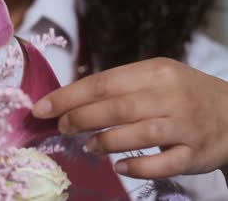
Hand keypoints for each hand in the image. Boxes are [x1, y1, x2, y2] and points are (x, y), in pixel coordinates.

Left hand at [31, 58, 227, 178]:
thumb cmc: (182, 93)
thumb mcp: (154, 77)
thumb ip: (118, 85)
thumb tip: (69, 98)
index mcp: (155, 71)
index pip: (103, 82)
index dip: (68, 96)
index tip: (41, 108)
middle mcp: (171, 95)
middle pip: (117, 107)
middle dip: (80, 118)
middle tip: (62, 127)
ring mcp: (186, 125)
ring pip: (139, 134)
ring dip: (105, 141)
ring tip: (88, 146)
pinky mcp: (197, 153)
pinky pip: (163, 164)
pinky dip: (137, 167)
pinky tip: (119, 166)